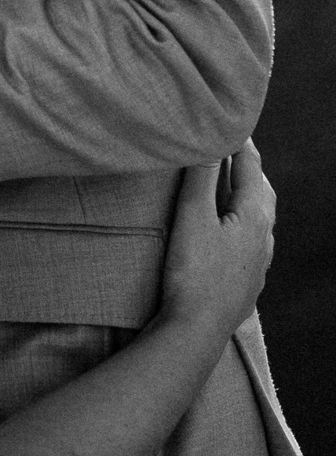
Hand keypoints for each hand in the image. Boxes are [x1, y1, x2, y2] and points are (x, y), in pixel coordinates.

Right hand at [159, 140, 275, 340]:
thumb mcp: (191, 218)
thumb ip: (200, 178)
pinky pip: (252, 245)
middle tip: (231, 152)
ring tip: (230, 190)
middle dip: (248, 169)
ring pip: (260, 221)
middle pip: (262, 192)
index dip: (239, 144)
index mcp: (255, 216)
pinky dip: (243, 228)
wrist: (197, 331)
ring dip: (247, 200)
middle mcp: (265, 238)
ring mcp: (259, 264)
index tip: (229, 124)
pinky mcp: (248, 285)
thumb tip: (209, 142)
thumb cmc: (193, 273)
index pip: (251, 167)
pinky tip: (230, 237)